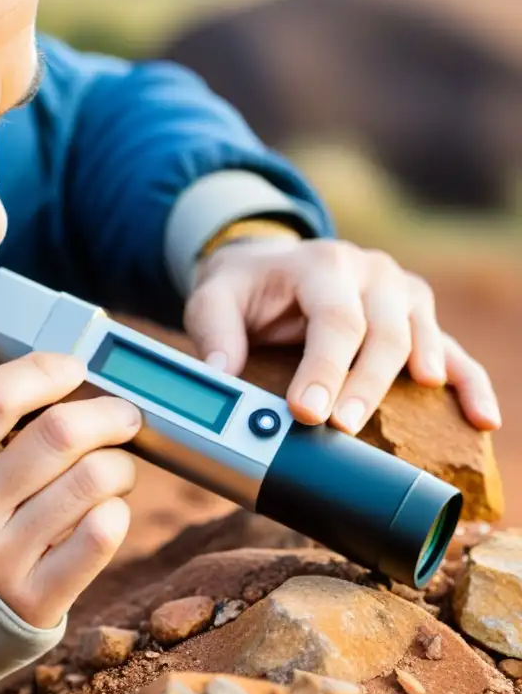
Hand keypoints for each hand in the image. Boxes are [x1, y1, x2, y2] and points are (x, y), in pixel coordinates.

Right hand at [0, 353, 140, 628]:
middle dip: (108, 412)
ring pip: (94, 480)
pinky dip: (117, 510)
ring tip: (113, 467)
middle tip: (121, 415)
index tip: (72, 368)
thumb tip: (60, 381)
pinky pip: (102, 536)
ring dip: (120, 463)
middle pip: (60, 434)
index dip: (47, 370)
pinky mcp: (35, 601)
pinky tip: (104, 509)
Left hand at [183, 236, 501, 434]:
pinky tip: (481, 420)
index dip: (324, 369)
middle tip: (342, 428)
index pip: (334, 319)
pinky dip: (469, 384)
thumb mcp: (213, 299)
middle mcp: (370, 273)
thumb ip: (213, 333)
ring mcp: (400, 293)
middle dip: (364, 385)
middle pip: (383, 333)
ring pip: (420, 339)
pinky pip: (453, 351)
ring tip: (405, 428)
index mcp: (323, 265)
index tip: (305, 413)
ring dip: (416, 386)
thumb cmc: (243, 289)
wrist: (267, 267)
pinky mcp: (416, 318)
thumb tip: (218, 375)